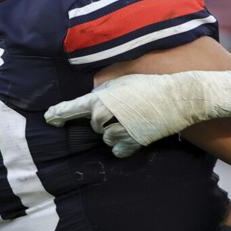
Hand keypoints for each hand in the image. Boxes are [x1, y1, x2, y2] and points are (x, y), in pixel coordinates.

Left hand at [45, 71, 230, 157]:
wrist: (181, 96)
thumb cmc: (154, 85)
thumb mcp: (125, 80)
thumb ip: (106, 91)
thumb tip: (93, 100)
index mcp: (101, 97)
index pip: (73, 107)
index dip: (60, 114)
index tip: (49, 118)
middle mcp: (106, 114)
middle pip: (94, 126)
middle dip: (104, 122)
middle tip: (122, 112)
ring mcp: (120, 130)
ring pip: (107, 140)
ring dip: (115, 134)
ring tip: (133, 121)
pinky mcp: (134, 142)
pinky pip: (119, 151)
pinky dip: (124, 146)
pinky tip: (135, 135)